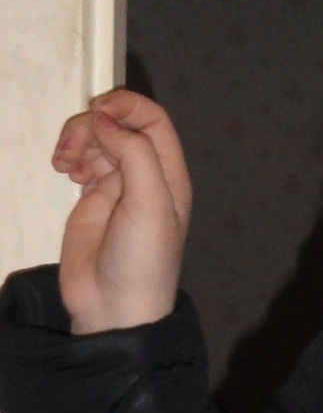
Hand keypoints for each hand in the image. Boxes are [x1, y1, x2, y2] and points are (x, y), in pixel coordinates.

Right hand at [52, 88, 191, 332]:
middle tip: (73, 148)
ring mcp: (116, 186)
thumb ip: (133, 152)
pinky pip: (80, 160)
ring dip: (76, 139)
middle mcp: (145, 175)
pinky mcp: (90, 199)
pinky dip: (69, 156)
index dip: (126, 105)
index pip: (152, 119)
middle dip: (91, 125)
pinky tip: (64, 171)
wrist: (114, 307)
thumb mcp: (150, 202)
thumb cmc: (143, 259)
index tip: (98, 110)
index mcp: (169, 174)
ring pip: (95, 139)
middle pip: (117, 124)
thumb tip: (104, 118)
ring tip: (65, 164)